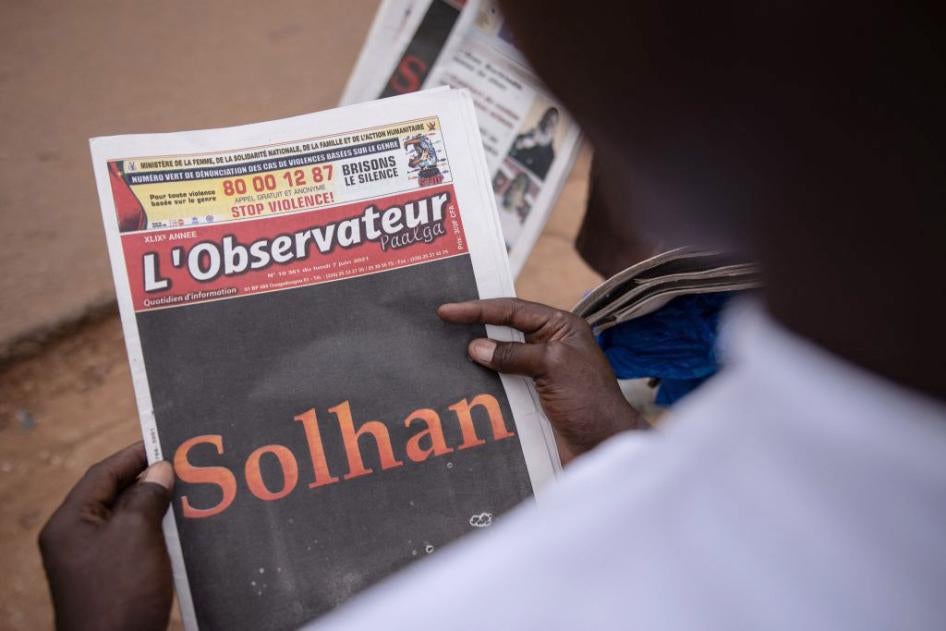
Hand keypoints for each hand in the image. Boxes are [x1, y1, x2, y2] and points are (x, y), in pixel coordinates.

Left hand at [39, 442, 174, 630]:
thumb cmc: (120, 592)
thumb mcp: (137, 533)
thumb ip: (147, 495)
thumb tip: (160, 470)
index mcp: (70, 523)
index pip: (103, 474)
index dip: (135, 456)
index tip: (167, 443)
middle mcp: (77, 539)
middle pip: (114, 495)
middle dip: (149, 481)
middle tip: (184, 468)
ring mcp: (93, 561)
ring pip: (128, 520)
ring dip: (157, 507)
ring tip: (190, 495)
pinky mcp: (112, 579)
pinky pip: (136, 543)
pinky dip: (158, 532)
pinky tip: (184, 530)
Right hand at [438, 298, 642, 463]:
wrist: (603, 446)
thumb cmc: (590, 401)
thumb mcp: (552, 366)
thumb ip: (513, 354)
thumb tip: (475, 347)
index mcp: (560, 327)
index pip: (513, 310)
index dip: (479, 309)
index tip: (447, 311)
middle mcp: (549, 345)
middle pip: (504, 330)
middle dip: (474, 328)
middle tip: (440, 325)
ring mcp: (539, 373)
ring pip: (499, 358)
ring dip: (475, 358)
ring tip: (443, 353)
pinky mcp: (532, 398)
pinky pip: (501, 384)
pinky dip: (482, 382)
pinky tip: (461, 382)